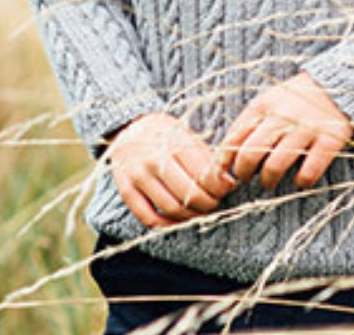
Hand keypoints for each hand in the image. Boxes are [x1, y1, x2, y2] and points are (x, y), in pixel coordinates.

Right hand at [108, 112, 236, 227]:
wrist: (128, 128)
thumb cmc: (163, 133)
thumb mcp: (185, 134)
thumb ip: (205, 157)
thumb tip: (227, 182)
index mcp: (172, 143)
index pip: (202, 174)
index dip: (219, 187)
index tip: (226, 188)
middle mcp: (153, 160)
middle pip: (188, 195)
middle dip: (208, 203)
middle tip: (215, 201)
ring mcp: (138, 176)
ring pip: (171, 208)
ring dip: (191, 215)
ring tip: (200, 210)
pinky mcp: (126, 190)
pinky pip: (148, 217)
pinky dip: (166, 225)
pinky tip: (178, 220)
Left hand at [218, 72, 352, 191]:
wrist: (337, 83)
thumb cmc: (295, 98)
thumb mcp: (268, 101)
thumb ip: (248, 123)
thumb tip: (224, 157)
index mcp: (263, 105)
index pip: (234, 138)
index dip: (224, 160)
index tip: (225, 172)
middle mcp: (282, 116)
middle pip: (250, 153)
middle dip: (243, 173)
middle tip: (246, 178)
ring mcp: (306, 128)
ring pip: (275, 165)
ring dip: (268, 181)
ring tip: (269, 183)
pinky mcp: (329, 140)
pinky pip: (309, 171)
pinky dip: (301, 181)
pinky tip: (299, 180)